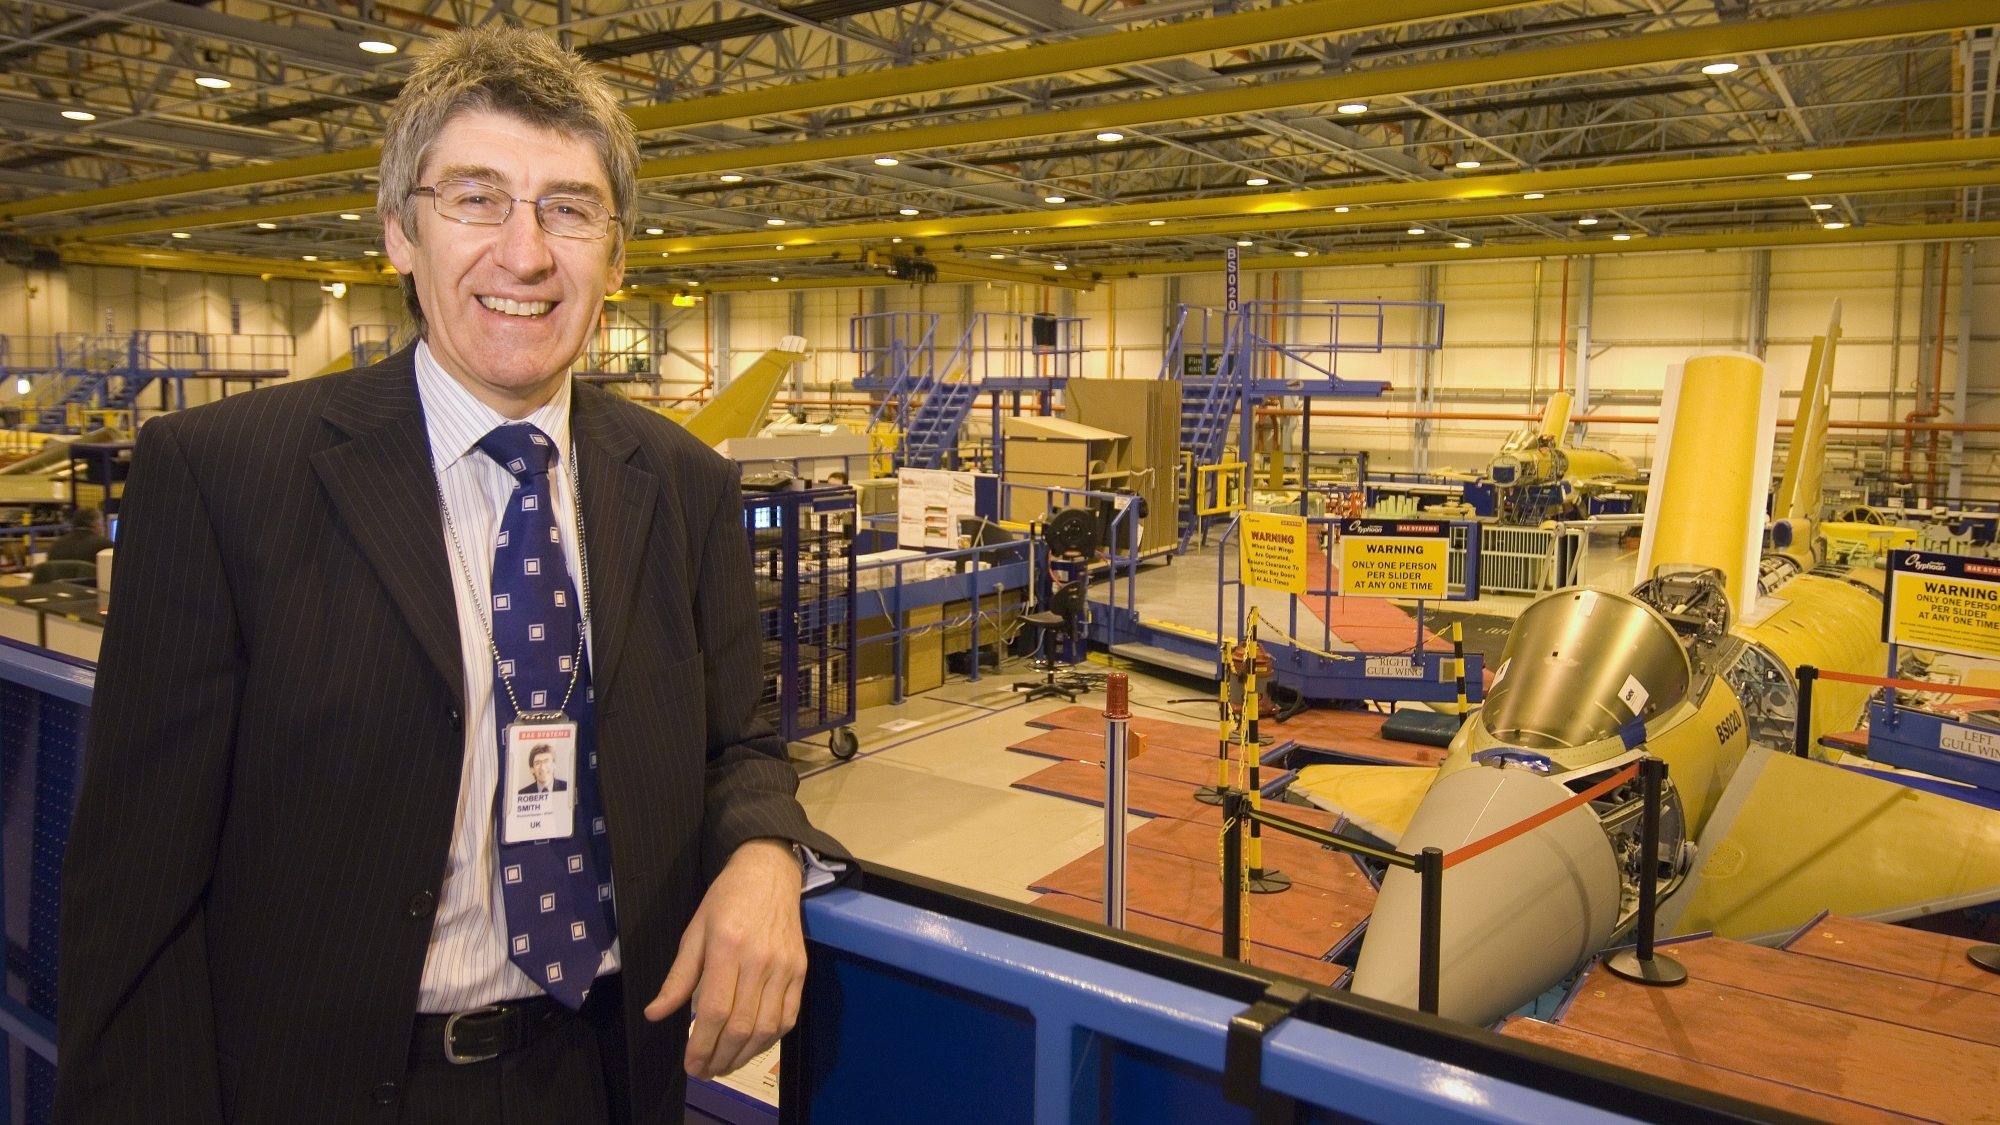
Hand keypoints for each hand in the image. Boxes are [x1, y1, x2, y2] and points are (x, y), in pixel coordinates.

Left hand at [646, 838, 804, 1078]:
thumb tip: (655, 1014)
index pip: (716, 1010)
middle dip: (720, 1057)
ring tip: (724, 1066)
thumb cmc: (726, 900)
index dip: (702, 1045)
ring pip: (766, 1027)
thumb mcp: (693, 931)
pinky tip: (751, 1048)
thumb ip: (678, 977)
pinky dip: (769, 1039)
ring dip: (744, 1056)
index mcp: (727, 948)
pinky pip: (788, 1017)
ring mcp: (784, 967)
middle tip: (704, 1071)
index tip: (690, 1065)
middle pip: (742, 1025)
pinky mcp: (800, 971)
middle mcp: (759, 960)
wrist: (769, 873)